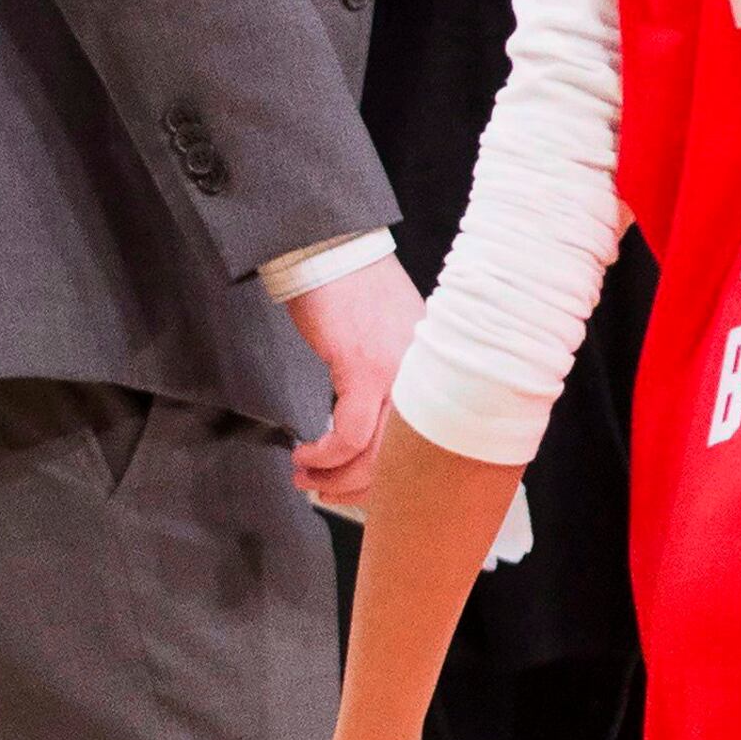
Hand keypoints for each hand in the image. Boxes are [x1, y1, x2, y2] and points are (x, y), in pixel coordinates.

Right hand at [287, 254, 423, 506]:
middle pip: (405, 458)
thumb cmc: (354, 293)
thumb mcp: (389, 341)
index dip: (392, 477)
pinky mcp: (364, 367)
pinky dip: (325, 453)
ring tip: (306, 474)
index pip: (432, 443)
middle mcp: (425, 376)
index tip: (357, 486)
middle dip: (359, 488)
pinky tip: (306, 452)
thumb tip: (372, 437)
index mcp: (434, 372)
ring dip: (336, 476)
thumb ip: (393, 382)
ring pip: (378, 454)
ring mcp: (398, 373)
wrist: (333, 249)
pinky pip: (350, 433)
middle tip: (323, 490)